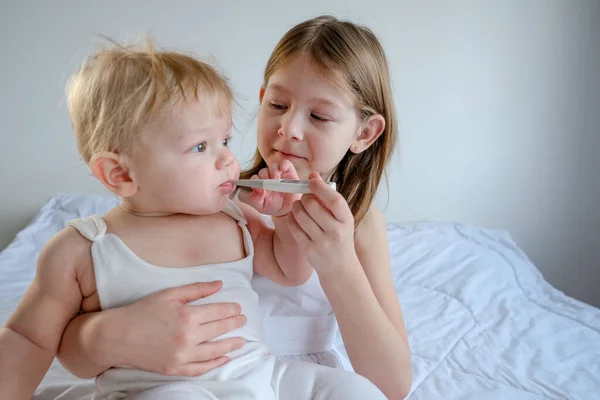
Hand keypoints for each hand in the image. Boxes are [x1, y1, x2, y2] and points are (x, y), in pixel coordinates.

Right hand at [109, 281, 246, 375]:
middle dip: (234, 324)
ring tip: (240, 341)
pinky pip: (200, 368)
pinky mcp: (174, 368)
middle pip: (219, 330)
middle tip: (243, 321)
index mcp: (187, 316)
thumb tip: (220, 285)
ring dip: (230, 345)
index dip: (231, 309)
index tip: (238, 308)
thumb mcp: (169, 294)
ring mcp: (182, 355)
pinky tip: (224, 359)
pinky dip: (214, 364)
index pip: (218, 312)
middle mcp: (188, 337)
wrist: (116, 336)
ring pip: (214, 351)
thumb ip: (196, 289)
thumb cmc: (142, 311)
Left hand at [245, 160, 301, 216]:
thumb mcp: (262, 207)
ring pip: (273, 166)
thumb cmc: (275, 206)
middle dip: (265, 176)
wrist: (290, 209)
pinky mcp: (289, 171)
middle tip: (269, 184)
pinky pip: (285, 164)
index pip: (255, 178)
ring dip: (273, 171)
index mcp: (261, 185)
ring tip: (276, 179)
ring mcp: (279, 173)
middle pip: (263, 171)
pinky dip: (284, 164)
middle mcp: (269, 177)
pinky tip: (283, 169)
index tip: (259, 188)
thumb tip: (256, 191)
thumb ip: (255, 200)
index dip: (255, 181)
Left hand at [287, 172, 357, 274]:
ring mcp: (321, 242)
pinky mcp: (308, 249)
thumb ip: (329, 200)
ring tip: (299, 206)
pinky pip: (293, 227)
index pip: (334, 200)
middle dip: (305, 197)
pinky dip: (291, 218)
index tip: (312, 180)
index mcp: (346, 221)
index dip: (321, 187)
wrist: (339, 267)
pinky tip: (295, 218)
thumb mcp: (342, 220)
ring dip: (296, 206)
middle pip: (312, 205)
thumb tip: (313, 175)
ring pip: (300, 215)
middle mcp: (335, 232)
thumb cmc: (340, 237)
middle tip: (304, 197)